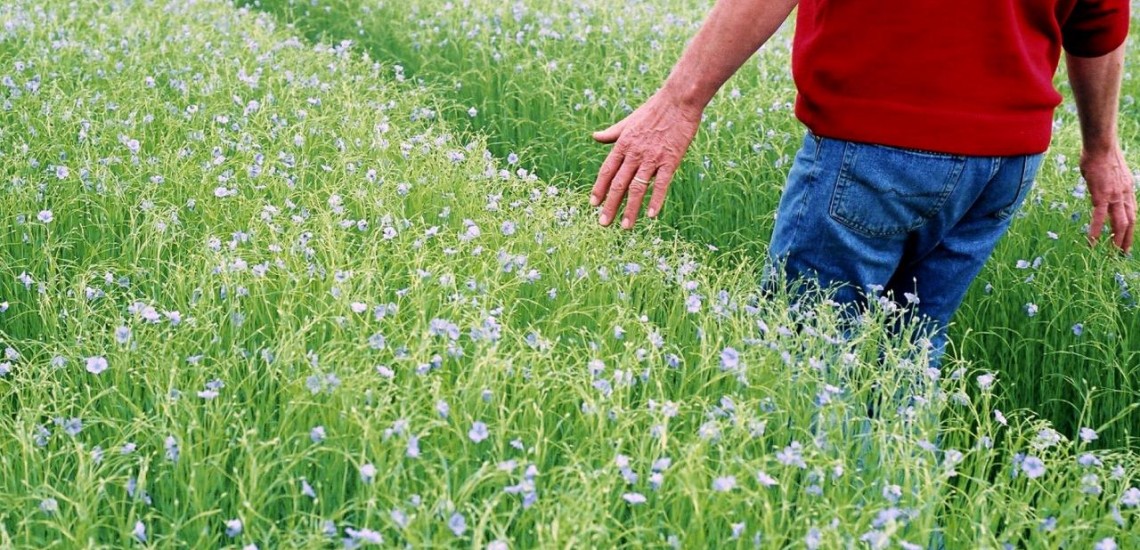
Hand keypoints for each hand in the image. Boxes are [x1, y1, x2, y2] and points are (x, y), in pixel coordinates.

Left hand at [590, 91, 702, 229]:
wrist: (679, 100)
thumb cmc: (654, 109)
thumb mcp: (628, 121)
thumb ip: (612, 133)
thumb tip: (595, 137)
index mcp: (623, 144)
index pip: (607, 170)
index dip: (599, 188)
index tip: (593, 204)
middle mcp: (635, 153)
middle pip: (619, 183)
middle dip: (610, 205)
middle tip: (603, 223)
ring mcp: (652, 157)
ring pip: (637, 187)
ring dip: (630, 209)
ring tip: (625, 226)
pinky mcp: (670, 160)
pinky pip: (661, 184)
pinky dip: (656, 200)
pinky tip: (651, 215)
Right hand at [1080, 146, 1135, 253]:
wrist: (1101, 146)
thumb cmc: (1102, 156)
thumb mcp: (1112, 173)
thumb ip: (1111, 185)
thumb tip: (1102, 191)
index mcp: (1128, 190)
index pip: (1132, 214)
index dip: (1130, 229)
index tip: (1126, 240)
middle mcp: (1125, 195)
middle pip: (1129, 222)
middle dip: (1126, 240)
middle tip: (1121, 254)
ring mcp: (1114, 196)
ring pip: (1119, 223)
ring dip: (1116, 240)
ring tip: (1111, 253)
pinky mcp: (1101, 195)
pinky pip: (1099, 217)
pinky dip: (1096, 231)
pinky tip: (1092, 242)